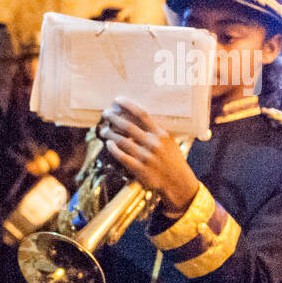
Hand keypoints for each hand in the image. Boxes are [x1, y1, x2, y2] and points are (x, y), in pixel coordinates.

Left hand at [99, 97, 200, 215]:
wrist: (177, 182)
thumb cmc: (172, 160)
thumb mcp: (168, 141)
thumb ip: (154, 130)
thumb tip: (137, 117)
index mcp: (160, 134)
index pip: (142, 114)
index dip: (127, 105)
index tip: (117, 100)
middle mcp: (152, 143)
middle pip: (128, 125)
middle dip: (114, 117)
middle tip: (106, 113)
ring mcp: (145, 156)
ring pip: (121, 140)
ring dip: (109, 133)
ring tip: (104, 130)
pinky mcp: (139, 169)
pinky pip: (121, 156)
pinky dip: (113, 148)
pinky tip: (108, 144)